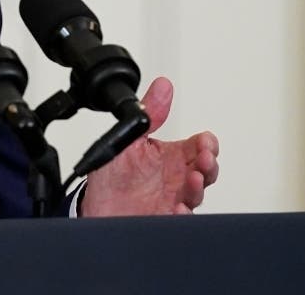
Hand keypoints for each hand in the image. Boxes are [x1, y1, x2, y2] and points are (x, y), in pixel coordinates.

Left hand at [79, 76, 218, 216]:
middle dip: (209, 164)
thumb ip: (149, 113)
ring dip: (199, 187)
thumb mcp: (129, 138)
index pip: (199, 146)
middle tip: (204, 159)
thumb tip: (163, 85)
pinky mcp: (163, 217)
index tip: (205, 142)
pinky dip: (182, 215)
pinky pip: (180, 219)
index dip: (207, 143)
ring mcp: (172, 198)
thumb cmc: (114, 174)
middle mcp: (175, 177)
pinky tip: (177, 208)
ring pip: (197, 193)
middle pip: (206, 170)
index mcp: (170, 156)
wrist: (95, 204)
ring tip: (193, 180)